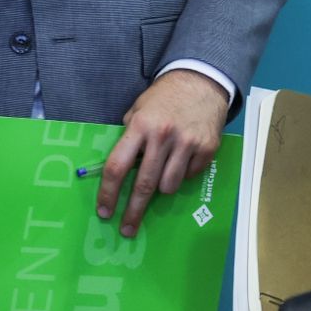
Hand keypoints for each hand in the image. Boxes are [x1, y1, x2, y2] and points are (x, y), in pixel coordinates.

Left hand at [94, 69, 229, 236]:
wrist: (202, 81)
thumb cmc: (165, 97)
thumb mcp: (138, 109)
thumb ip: (129, 135)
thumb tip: (120, 168)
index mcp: (140, 126)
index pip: (117, 166)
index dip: (108, 192)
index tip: (104, 211)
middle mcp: (162, 136)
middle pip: (143, 185)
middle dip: (133, 211)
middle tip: (126, 229)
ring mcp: (186, 143)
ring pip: (168, 186)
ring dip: (162, 187)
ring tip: (162, 174)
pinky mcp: (206, 149)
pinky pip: (189, 177)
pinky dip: (183, 174)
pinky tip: (182, 159)